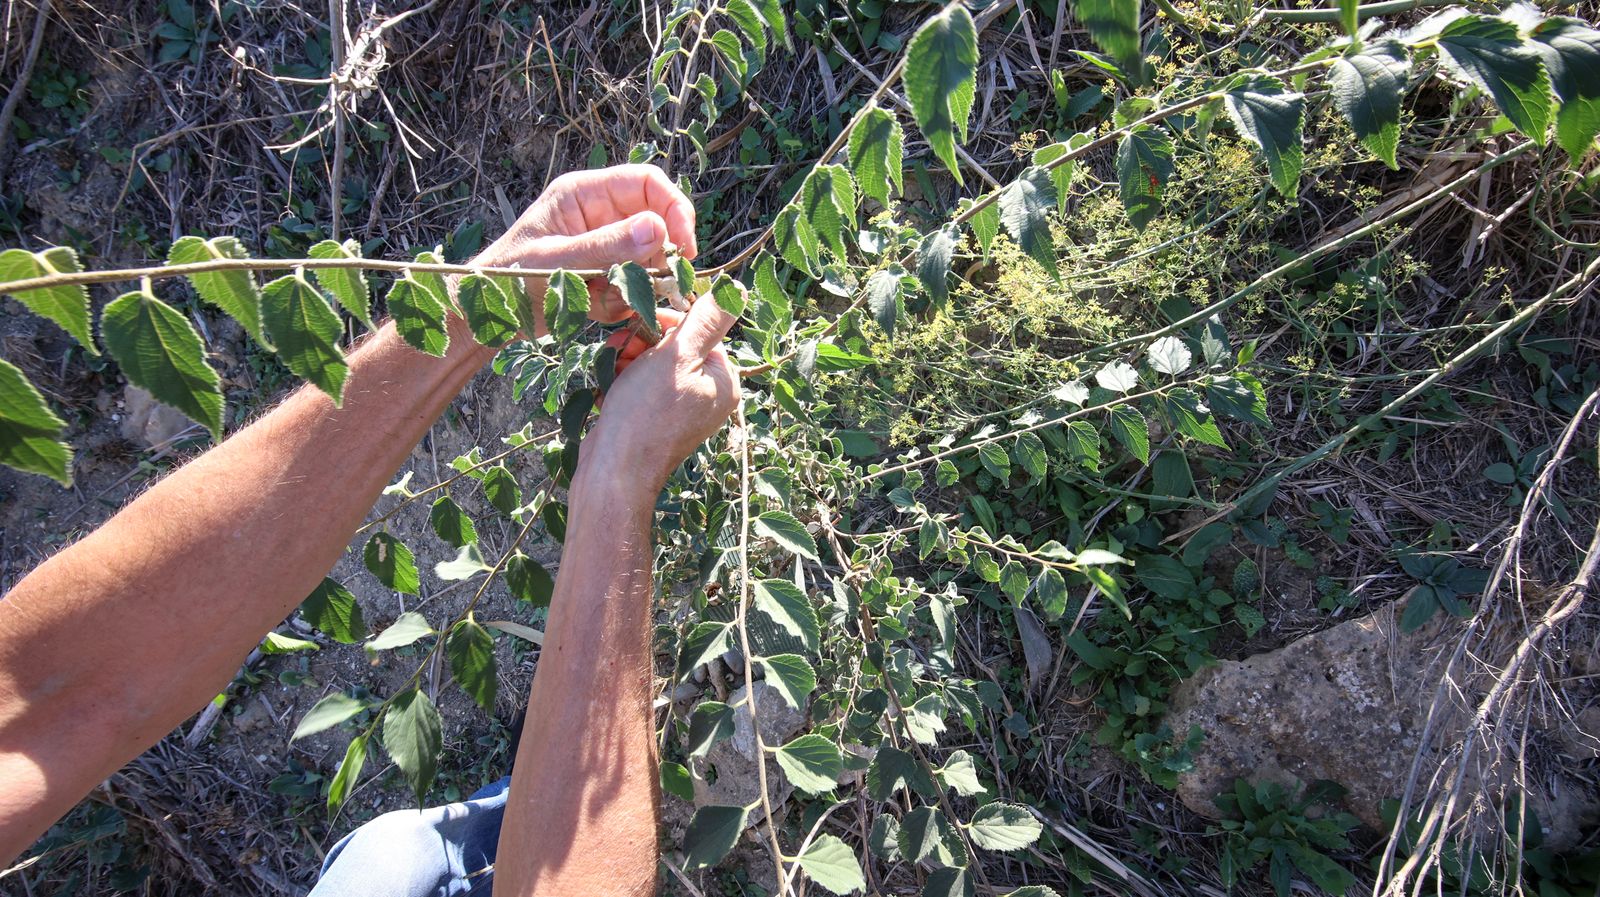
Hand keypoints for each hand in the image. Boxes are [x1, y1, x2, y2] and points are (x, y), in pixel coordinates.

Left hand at [474, 164, 696, 325]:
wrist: (481, 317)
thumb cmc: (505, 279)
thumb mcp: (556, 262)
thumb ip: (606, 247)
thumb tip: (658, 229)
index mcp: (583, 194)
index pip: (647, 183)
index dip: (673, 210)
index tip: (683, 249)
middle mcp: (597, 214)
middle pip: (655, 223)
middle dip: (655, 259)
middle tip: (649, 287)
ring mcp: (602, 245)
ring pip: (647, 260)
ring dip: (634, 286)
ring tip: (600, 301)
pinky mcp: (602, 274)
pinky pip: (632, 285)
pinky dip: (620, 303)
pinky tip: (591, 310)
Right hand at [581, 288, 741, 497]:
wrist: (614, 470)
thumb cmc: (646, 411)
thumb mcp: (678, 356)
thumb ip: (707, 321)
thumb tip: (737, 290)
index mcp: (724, 383)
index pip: (700, 333)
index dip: (667, 324)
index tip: (640, 326)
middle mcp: (710, 399)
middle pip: (676, 350)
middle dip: (644, 344)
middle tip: (620, 346)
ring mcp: (684, 414)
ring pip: (655, 368)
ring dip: (630, 360)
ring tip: (612, 366)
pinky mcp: (657, 425)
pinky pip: (643, 390)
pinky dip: (625, 382)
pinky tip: (610, 385)